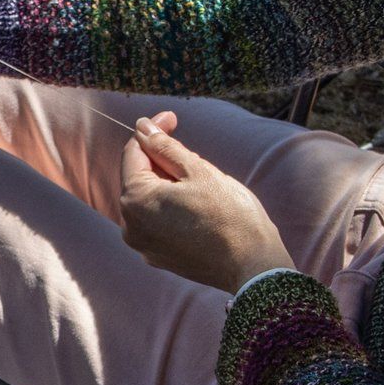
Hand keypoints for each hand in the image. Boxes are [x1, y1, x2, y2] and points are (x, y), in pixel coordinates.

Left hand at [118, 113, 294, 294]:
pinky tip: (199, 206)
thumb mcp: (198, 170)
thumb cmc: (230, 215)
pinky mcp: (159, 257)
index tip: (172, 118)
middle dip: (162, 160)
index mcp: (136, 200)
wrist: (253, 266)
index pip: (133, 152)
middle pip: (140, 178)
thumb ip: (165, 147)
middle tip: (196, 156)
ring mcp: (144, 246)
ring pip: (150, 200)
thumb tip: (143, 127)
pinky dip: (172, 207)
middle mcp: (130, 226)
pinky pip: (158, 222)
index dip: (153, 131)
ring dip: (169, 184)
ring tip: (202, 184)